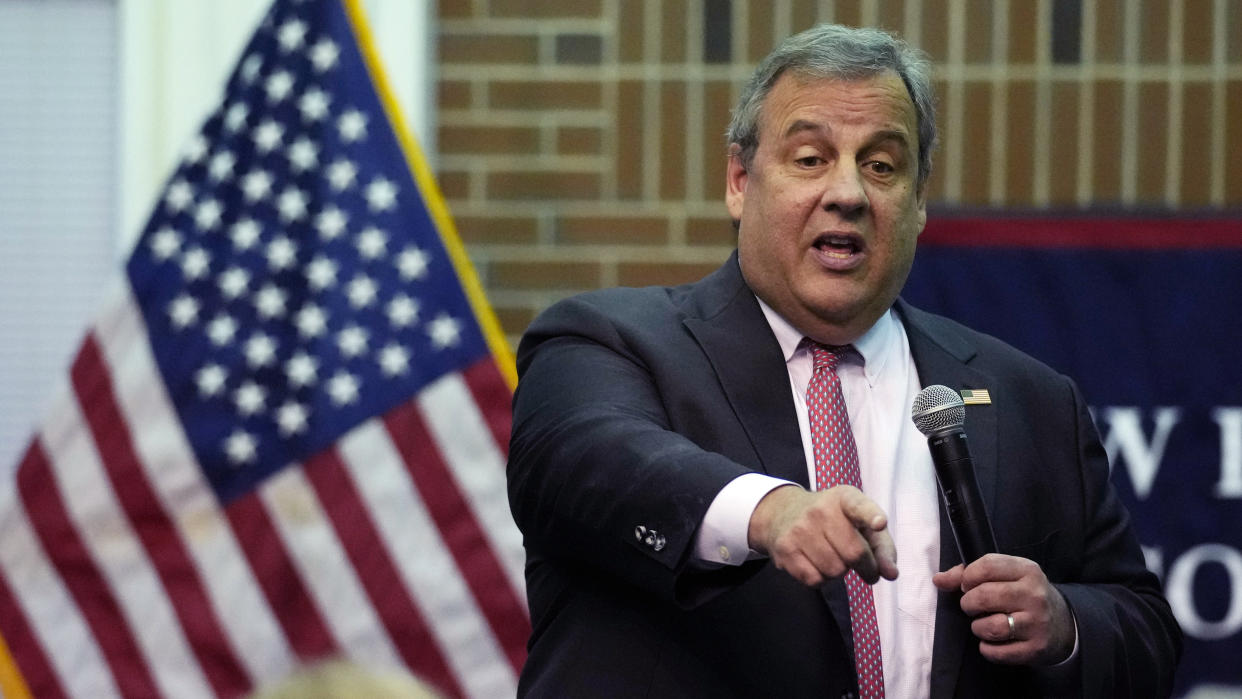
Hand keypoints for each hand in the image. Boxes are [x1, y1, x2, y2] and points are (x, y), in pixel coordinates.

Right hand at [747, 484, 897, 586]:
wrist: (784, 512)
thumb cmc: (835, 521)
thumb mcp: (861, 523)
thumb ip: (882, 548)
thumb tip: (891, 575)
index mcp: (845, 497)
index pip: (859, 505)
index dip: (871, 515)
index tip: (880, 523)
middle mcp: (820, 510)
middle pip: (854, 554)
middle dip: (866, 568)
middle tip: (865, 567)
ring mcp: (800, 529)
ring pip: (835, 571)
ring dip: (841, 572)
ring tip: (835, 558)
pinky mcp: (785, 549)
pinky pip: (815, 580)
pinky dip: (822, 579)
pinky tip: (818, 564)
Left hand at [932, 554, 1074, 665]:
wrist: (1062, 625)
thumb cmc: (1023, 595)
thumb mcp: (1005, 576)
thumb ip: (969, 574)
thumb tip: (938, 579)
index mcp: (1027, 570)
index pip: (986, 566)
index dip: (967, 577)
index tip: (967, 585)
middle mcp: (1034, 595)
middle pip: (983, 596)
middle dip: (968, 603)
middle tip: (973, 607)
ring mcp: (1037, 623)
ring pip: (990, 626)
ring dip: (977, 627)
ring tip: (983, 624)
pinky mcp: (1035, 648)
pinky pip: (996, 652)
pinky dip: (987, 649)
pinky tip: (992, 641)